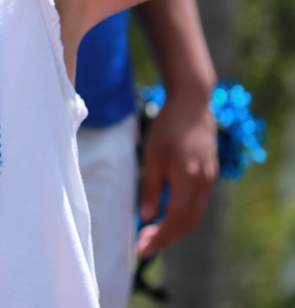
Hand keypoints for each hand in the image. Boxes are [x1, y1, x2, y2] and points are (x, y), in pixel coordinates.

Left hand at [136, 91, 217, 256]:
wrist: (192, 104)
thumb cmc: (168, 126)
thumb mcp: (153, 155)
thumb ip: (151, 187)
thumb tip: (147, 216)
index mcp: (189, 178)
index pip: (176, 219)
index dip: (160, 237)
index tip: (142, 248)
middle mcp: (204, 183)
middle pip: (188, 223)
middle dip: (166, 238)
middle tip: (143, 246)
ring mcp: (210, 179)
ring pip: (194, 215)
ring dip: (173, 229)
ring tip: (150, 234)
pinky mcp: (210, 175)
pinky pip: (197, 204)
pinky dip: (181, 216)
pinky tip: (164, 215)